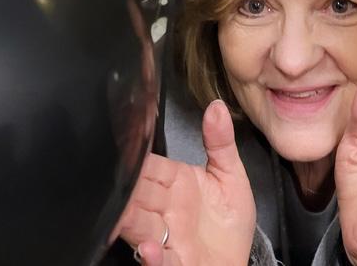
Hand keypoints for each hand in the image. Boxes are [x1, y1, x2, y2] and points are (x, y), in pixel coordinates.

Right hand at [116, 100, 255, 265]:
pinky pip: (157, 259)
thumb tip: (218, 106)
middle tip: (120, 180)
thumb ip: (222, 143)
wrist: (237, 260)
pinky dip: (151, 256)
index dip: (138, 159)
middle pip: (138, 193)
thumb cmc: (229, 222)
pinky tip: (149, 249)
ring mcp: (164, 235)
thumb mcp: (231, 177)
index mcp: (176, 182)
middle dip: (128, 188)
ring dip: (128, 219)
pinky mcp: (171, 261)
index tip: (125, 147)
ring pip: (138, 224)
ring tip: (123, 212)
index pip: (151, 166)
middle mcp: (164, 207)